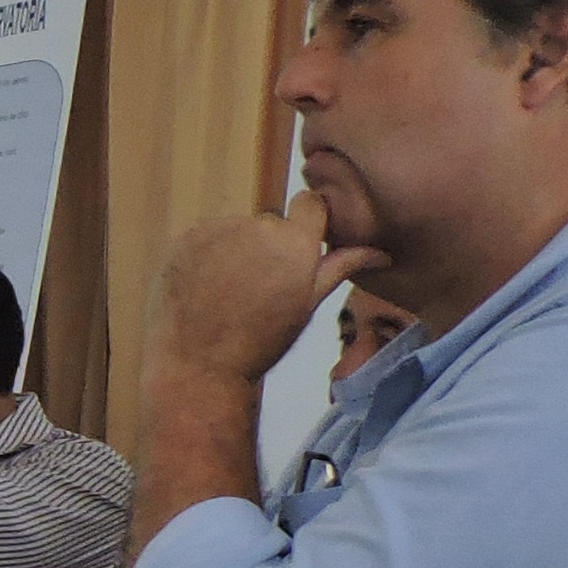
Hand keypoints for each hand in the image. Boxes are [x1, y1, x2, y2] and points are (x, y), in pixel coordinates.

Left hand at [150, 193, 390, 389]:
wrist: (200, 363)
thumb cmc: (261, 341)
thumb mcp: (307, 306)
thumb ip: (339, 268)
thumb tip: (382, 253)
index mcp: (295, 242)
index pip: (310, 203)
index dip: (306, 224)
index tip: (296, 250)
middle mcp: (258, 225)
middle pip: (270, 222)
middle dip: (268, 246)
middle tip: (258, 288)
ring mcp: (218, 229)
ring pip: (236, 230)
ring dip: (236, 250)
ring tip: (228, 292)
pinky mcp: (186, 237)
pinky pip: (205, 236)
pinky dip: (206, 254)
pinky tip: (204, 287)